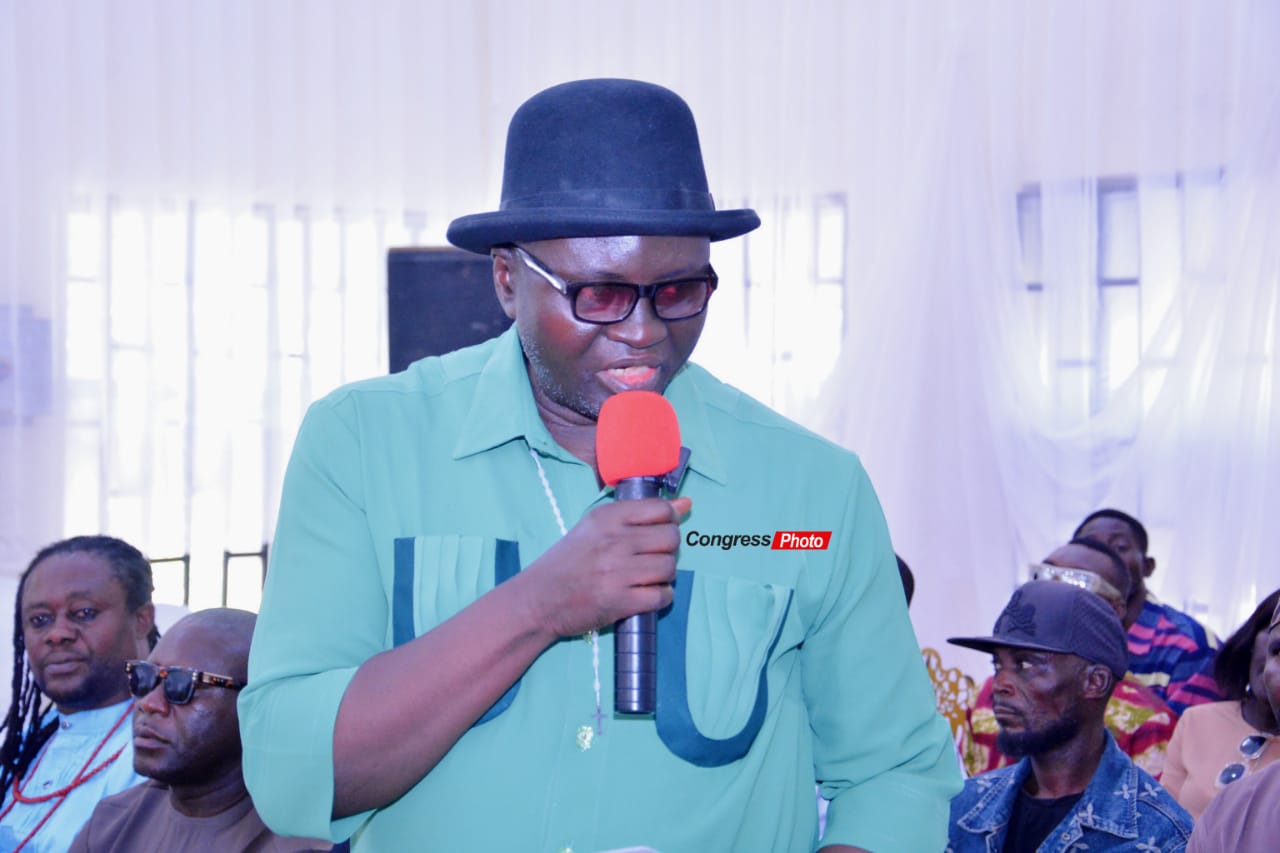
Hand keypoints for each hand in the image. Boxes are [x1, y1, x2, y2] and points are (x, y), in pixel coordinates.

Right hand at [521, 496, 691, 637]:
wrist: (538, 599)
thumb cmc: (567, 561)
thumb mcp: (596, 528)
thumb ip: (640, 514)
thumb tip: (686, 503)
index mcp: (606, 517)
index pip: (660, 509)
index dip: (668, 520)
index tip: (658, 531)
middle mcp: (614, 541)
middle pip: (671, 538)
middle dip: (668, 549)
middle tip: (652, 557)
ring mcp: (617, 572)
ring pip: (669, 567)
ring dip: (665, 575)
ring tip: (647, 577)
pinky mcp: (620, 602)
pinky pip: (662, 596)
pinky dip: (661, 597)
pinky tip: (646, 594)